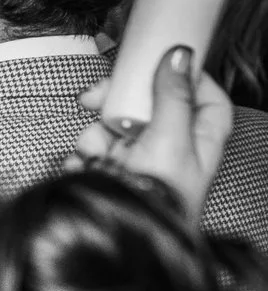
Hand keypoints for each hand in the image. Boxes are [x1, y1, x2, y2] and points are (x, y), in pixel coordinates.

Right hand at [75, 46, 230, 219]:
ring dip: (96, 134)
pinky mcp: (115, 168)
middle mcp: (172, 145)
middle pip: (149, 103)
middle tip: (97, 99)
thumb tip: (179, 56)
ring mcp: (142, 157)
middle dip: (118, 100)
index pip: (207, 97)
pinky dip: (85, 154)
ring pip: (115, 123)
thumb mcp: (170, 139)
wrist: (125, 235)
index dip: (188, 76)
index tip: (162, 61)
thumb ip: (173, 95)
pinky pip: (95, 146)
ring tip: (93, 154)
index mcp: (201, 139)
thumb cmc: (160, 197)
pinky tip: (83, 166)